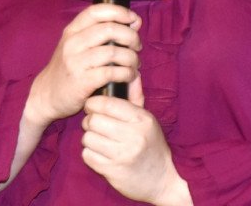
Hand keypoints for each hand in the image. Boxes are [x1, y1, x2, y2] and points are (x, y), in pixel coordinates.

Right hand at [25, 4, 141, 126]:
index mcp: (73, 30)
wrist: (47, 95)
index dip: (119, 12)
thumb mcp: (79, 44)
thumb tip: (134, 22)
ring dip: (131, 57)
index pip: (97, 11)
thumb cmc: (69, 67)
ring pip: (113, 52)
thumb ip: (102, 32)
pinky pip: (111, 72)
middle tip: (137, 46)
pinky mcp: (82, 82)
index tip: (133, 19)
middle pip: (109, 29)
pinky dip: (126, 73)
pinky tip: (129, 75)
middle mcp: (73, 43)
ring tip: (134, 63)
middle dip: (130, 36)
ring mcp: (76, 62)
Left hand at [81, 75, 192, 204]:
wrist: (163, 178)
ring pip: (88, 138)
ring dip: (89, 137)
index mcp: (141, 119)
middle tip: (94, 123)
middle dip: (89, 120)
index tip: (92, 105)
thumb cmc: (151, 143)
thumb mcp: (147, 119)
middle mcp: (133, 136)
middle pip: (94, 120)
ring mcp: (122, 155)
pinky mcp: (113, 172)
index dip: (94, 102)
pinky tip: (99, 152)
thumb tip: (132, 72)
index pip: (108, 104)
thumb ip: (136, 96)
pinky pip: (87, 156)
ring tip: (97, 137)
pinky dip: (89, 153)